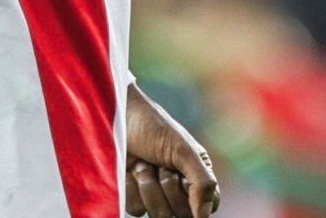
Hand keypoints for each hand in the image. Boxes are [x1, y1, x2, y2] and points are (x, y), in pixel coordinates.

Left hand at [125, 84, 218, 217]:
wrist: (118, 117)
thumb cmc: (154, 126)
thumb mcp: (184, 150)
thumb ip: (202, 182)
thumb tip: (204, 217)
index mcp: (197, 177)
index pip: (208, 207)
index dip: (194, 196)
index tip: (182, 176)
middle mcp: (179, 189)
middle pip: (181, 214)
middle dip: (168, 187)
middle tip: (161, 164)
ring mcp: (156, 194)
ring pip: (159, 214)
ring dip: (148, 187)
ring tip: (143, 164)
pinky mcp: (134, 196)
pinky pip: (136, 209)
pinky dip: (132, 188)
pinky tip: (130, 169)